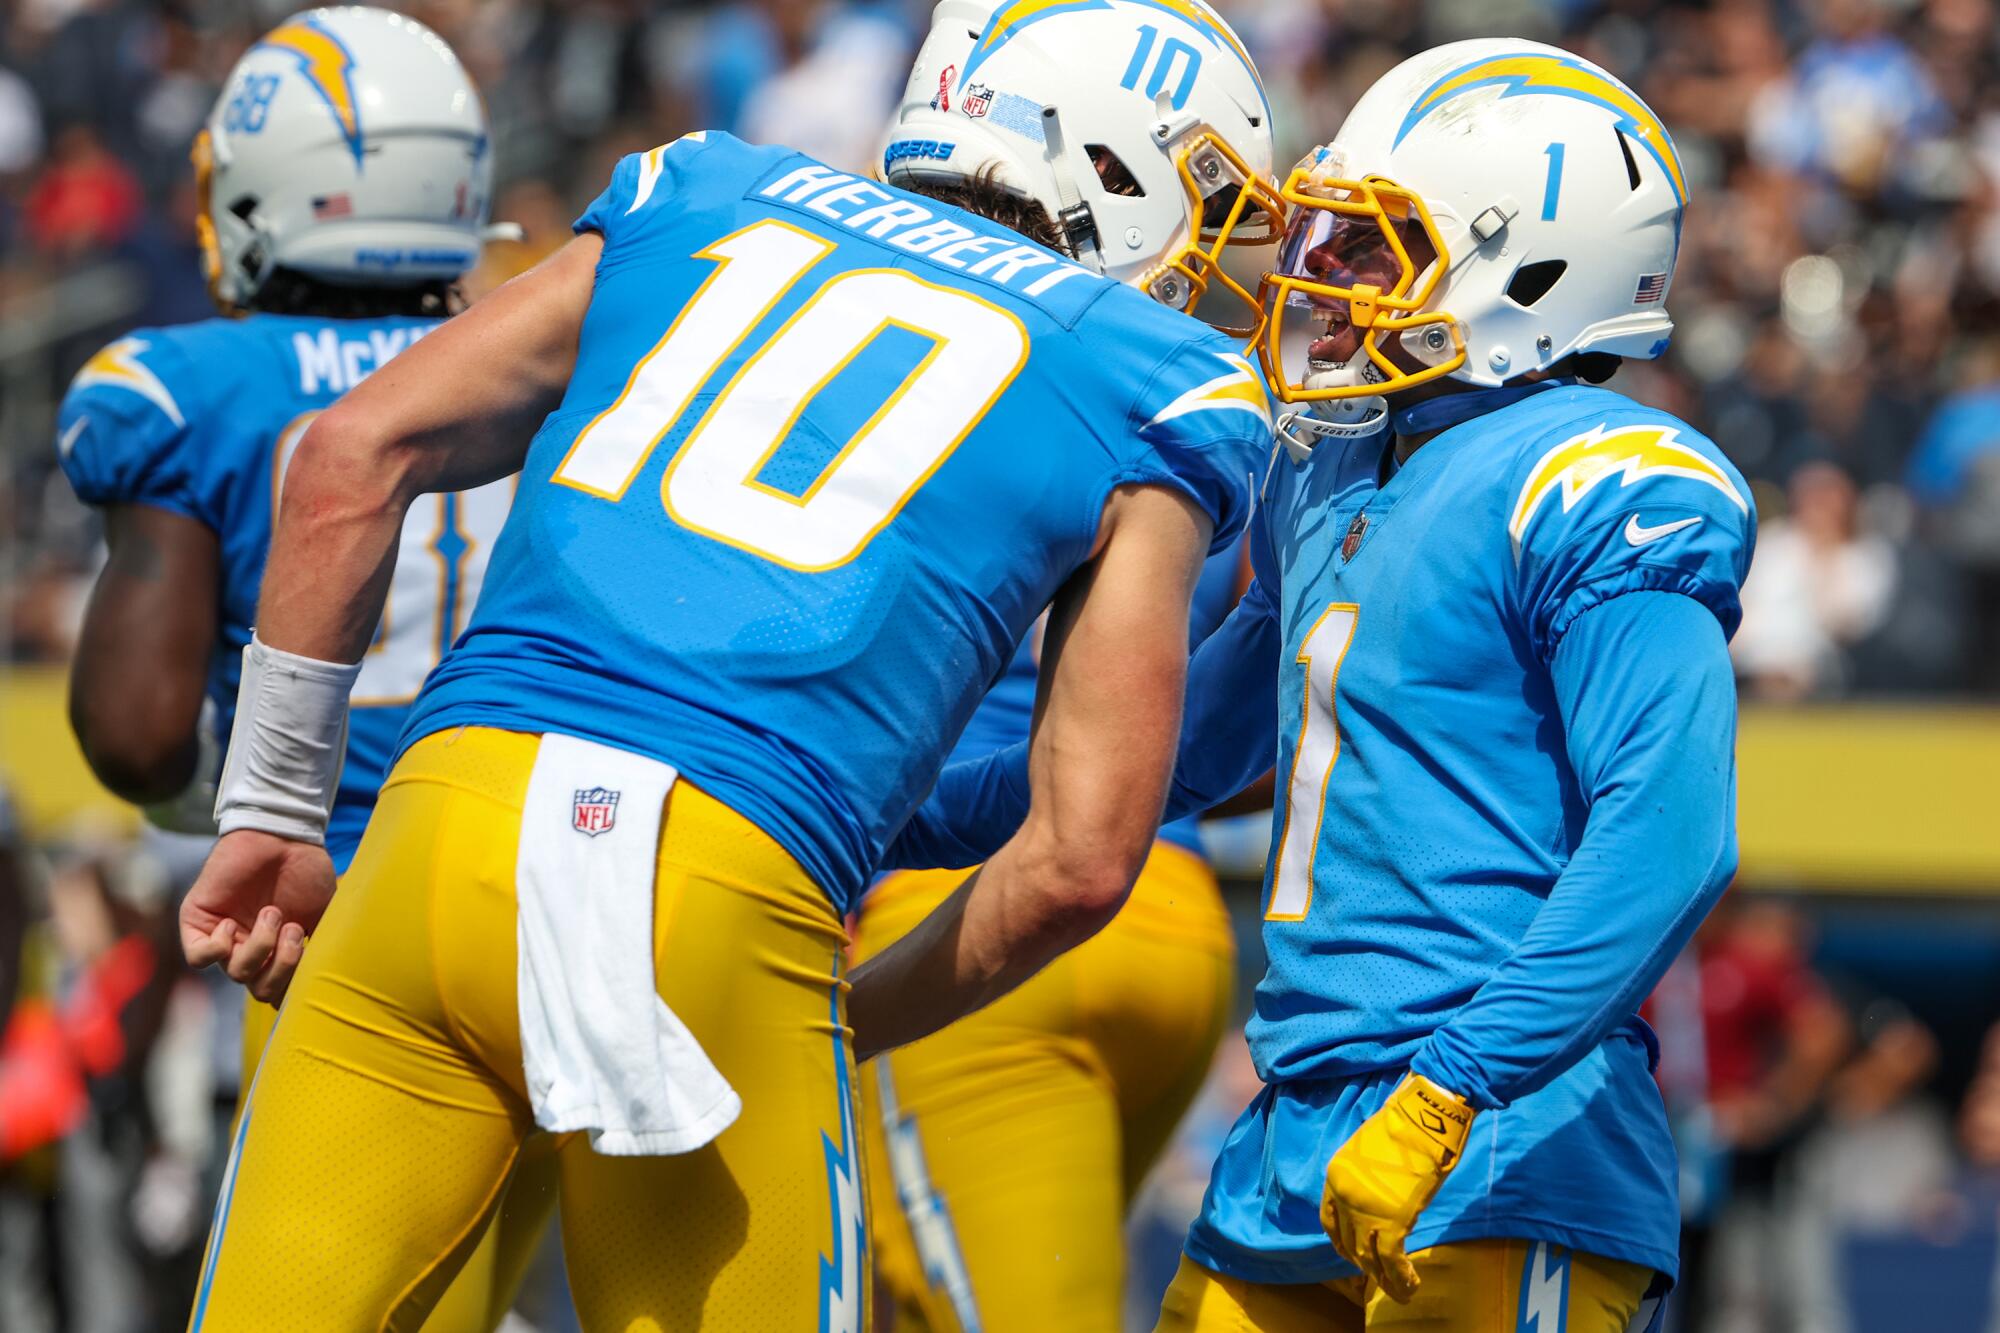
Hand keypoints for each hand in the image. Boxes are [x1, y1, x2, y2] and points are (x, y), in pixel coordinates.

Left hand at [180, 830, 334, 1003]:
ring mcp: (225, 937)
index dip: (294, 984)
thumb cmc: (307, 870)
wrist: (284, 835)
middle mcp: (252, 949)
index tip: (310, 954)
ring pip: (236, 973)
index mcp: (279, 952)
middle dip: (282, 967)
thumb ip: (322, 949)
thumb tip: (325, 981)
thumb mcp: (324, 914)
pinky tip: (230, 924)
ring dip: (259, 947)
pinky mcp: (198, 921)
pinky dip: (217, 948)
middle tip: (294, 930)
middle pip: (260, 989)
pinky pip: (198, 957)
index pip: (280, 991)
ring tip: (272, 913)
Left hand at [1320, 1073, 1474, 1302]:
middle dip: (1363, 1263)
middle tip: (1378, 1275)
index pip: (1329, 1220)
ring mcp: (1365, 1210)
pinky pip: (1392, 1260)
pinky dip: (1400, 1278)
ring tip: (1398, 1290)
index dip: (1341, 1241)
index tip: (1352, 1252)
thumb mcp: (1368, 1151)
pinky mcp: (1392, 1221)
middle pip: (1348, 1242)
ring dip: (1383, 1278)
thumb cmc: (1404, 1128)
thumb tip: (1378, 1199)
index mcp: (1335, 1177)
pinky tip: (1411, 1286)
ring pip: (1368, 1257)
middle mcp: (1343, 1195)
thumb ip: (1367, 1179)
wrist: (1423, 1117)